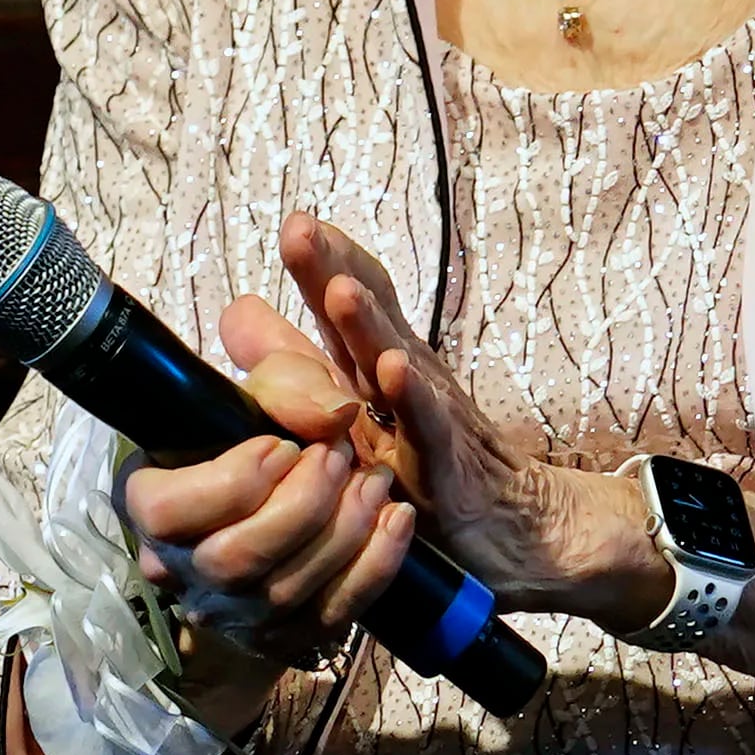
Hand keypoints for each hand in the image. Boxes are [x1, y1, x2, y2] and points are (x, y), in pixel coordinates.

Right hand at [119, 302, 413, 670]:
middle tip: (340, 456)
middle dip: (302, 505)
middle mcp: (178, 571)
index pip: (167, 513)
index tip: (281, 445)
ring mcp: (229, 612)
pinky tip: (397, 518)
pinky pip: (330, 616)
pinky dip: (375, 566)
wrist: (275, 488)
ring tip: (377, 479)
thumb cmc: (254, 430)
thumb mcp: (262, 387)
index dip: (232, 482)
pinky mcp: (281, 637)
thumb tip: (338, 414)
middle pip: (232, 560)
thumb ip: (291, 385)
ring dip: (344, 531)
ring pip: (284, 593)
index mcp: (146, 504)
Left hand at [267, 212, 663, 625]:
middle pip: (370, 315)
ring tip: (341, 289)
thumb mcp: (352, 415)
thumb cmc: (428, 467)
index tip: (296, 224)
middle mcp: (406, 379)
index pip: (353, 300)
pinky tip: (396, 372)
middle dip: (334, 271)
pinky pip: (429, 429)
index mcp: (378, 364)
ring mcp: (430, 419)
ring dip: (369, 326)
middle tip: (300, 230)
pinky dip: (413, 399)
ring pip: (397, 363)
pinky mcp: (448, 467)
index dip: (325, 262)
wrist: (520, 530)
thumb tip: (234, 314)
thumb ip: (296, 363)